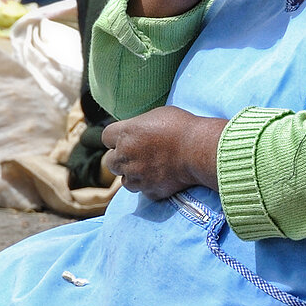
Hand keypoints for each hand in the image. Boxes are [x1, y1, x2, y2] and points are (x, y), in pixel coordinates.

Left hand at [103, 107, 226, 200]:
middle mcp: (126, 156)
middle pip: (110, 161)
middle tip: (136, 155)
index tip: (126, 138)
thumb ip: (139, 126)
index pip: (106, 137)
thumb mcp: (156, 115)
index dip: (115, 138)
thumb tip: (134, 131)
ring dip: (133, 175)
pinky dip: (148, 186)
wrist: (200, 150)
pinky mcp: (149, 190)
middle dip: (121, 158)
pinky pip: (142, 191)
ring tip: (148, 168)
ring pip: (124, 180)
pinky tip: (160, 178)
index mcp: (125, 134)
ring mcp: (137, 176)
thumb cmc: (182, 127)